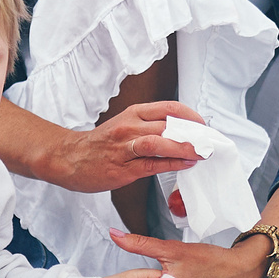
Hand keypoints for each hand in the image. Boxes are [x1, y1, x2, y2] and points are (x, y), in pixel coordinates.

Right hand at [40, 100, 204, 194]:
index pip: (169, 108)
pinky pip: (152, 165)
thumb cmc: (99, 144)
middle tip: (211, 141)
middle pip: (168, 125)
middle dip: (194, 134)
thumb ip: (149, 126)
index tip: (204, 125)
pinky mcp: (122, 169)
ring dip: (184, 147)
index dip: (191, 115)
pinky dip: (171, 163)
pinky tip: (185, 164)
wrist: (67, 158)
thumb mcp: (125, 125)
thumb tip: (180, 132)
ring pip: (160, 142)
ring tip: (201, 153)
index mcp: (133, 114)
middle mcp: (130, 127)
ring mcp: (125, 148)